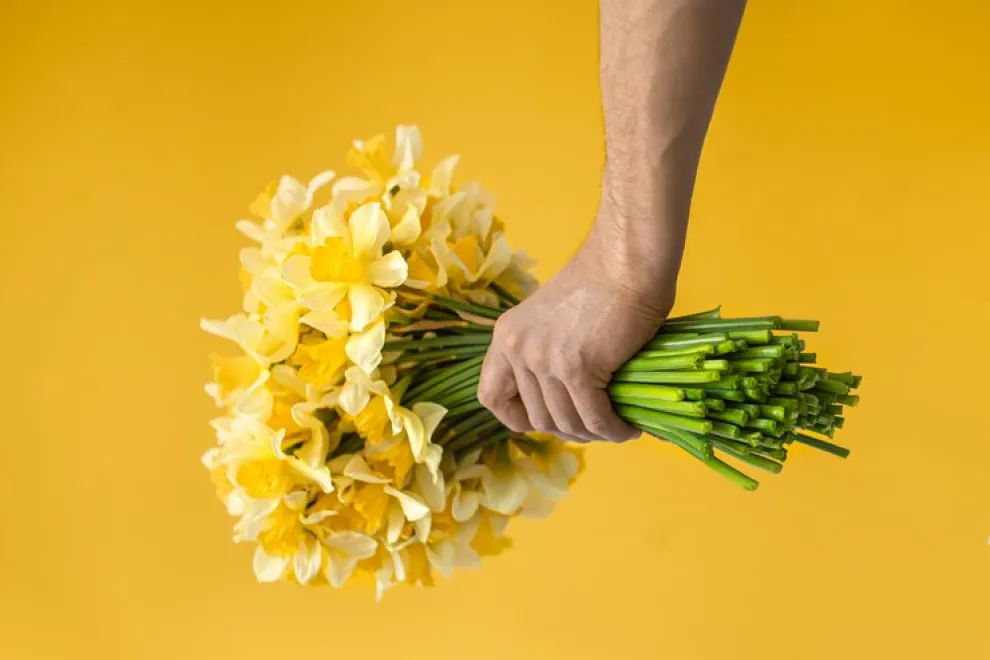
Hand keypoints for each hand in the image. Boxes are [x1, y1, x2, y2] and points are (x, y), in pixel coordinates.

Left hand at [478, 215, 677, 442]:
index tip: (549, 419)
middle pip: (536, 417)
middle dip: (569, 430)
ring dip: (594, 434)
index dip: (517, 418)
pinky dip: (613, 429)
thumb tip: (560, 405)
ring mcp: (543, 359)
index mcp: (506, 336)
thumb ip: (544, 354)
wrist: (627, 261)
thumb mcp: (552, 321)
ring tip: (618, 428)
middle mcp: (517, 349)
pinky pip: (594, 417)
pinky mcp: (576, 368)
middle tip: (598, 425)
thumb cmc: (603, 285)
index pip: (491, 397)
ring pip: (566, 423)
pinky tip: (629, 427)